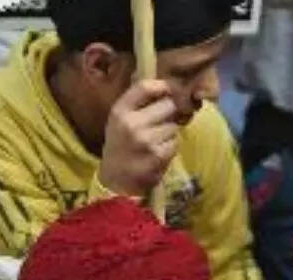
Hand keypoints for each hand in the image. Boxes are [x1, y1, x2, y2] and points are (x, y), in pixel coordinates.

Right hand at [98, 80, 178, 197]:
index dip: (163, 86)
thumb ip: (138, 102)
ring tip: (157, 141)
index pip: (145, 86)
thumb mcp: (120, 121)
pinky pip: (176, 142)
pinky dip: (171, 147)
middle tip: (161, 123)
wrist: (116, 181)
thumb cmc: (120, 147)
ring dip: (170, 132)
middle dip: (169, 113)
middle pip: (168, 105)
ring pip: (174, 125)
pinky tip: (159, 153)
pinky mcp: (158, 155)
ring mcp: (146, 140)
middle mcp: (131, 123)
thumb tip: (165, 85)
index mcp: (120, 111)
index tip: (169, 91)